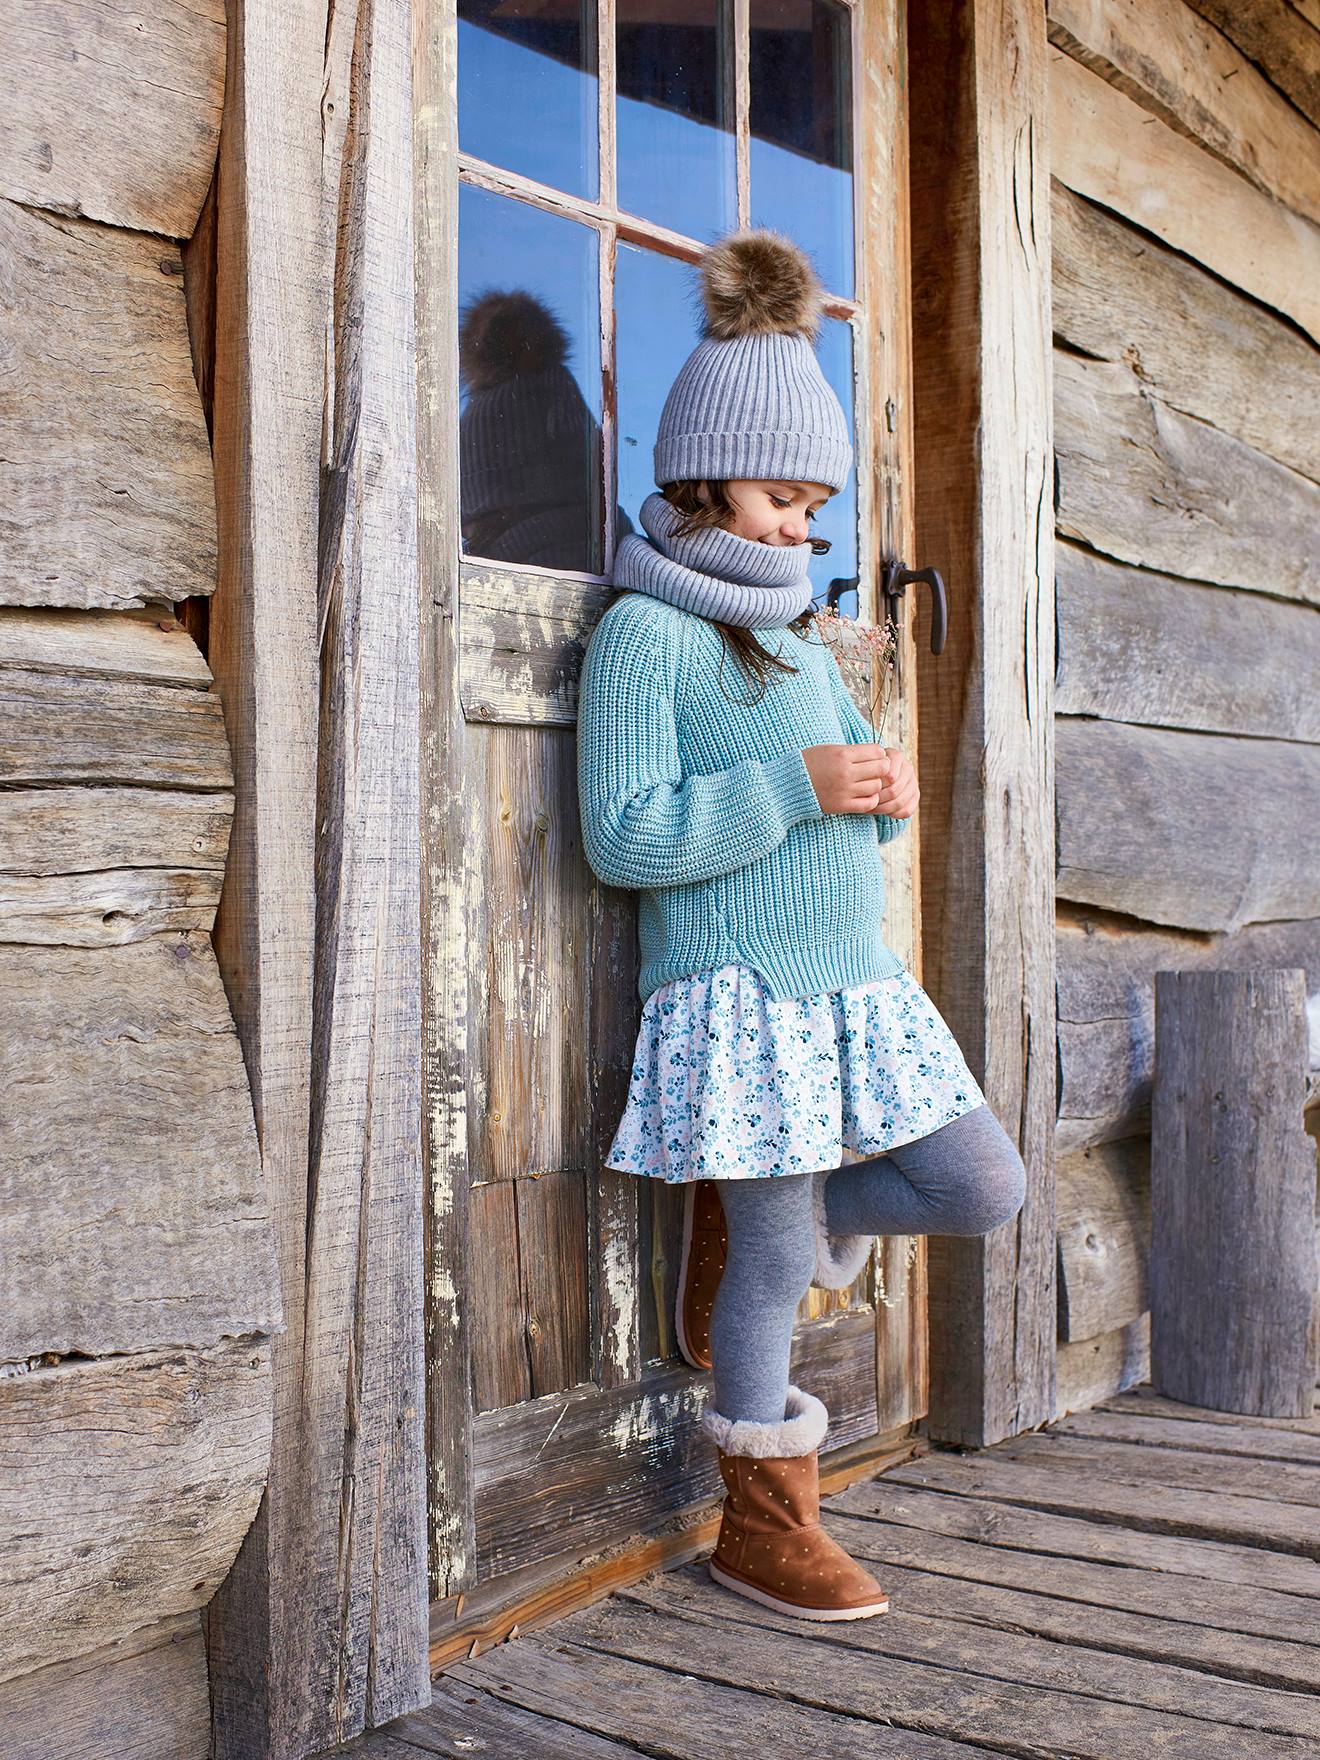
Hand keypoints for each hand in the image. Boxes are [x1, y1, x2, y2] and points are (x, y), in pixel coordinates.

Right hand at [801, 743, 918, 818]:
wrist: (789, 785)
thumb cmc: (810, 763)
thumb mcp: (830, 749)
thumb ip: (853, 751)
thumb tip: (878, 754)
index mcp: (842, 754)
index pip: (877, 752)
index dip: (879, 754)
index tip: (873, 757)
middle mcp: (845, 772)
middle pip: (881, 769)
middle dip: (881, 768)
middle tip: (875, 770)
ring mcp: (844, 791)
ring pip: (877, 786)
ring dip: (875, 784)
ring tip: (867, 782)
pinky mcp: (842, 806)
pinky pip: (869, 803)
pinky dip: (871, 799)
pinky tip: (864, 795)